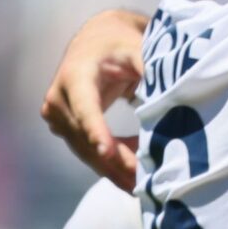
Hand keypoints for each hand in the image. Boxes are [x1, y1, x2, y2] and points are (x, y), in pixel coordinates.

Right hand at [40, 9, 147, 191]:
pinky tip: (133, 175)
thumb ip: (149, 66)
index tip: (108, 152)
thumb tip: (169, 89)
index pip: (86, 108)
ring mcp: (58, 117)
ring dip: (114, 168)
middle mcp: (59, 99)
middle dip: (116, 160)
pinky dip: (112, 163)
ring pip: (87, 150)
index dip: (97, 131)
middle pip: (87, 137)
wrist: (95, 42)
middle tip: (142, 181)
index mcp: (75, 76)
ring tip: (142, 187)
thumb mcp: (135, 48)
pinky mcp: (65, 129)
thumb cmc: (119, 44)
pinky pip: (89, 150)